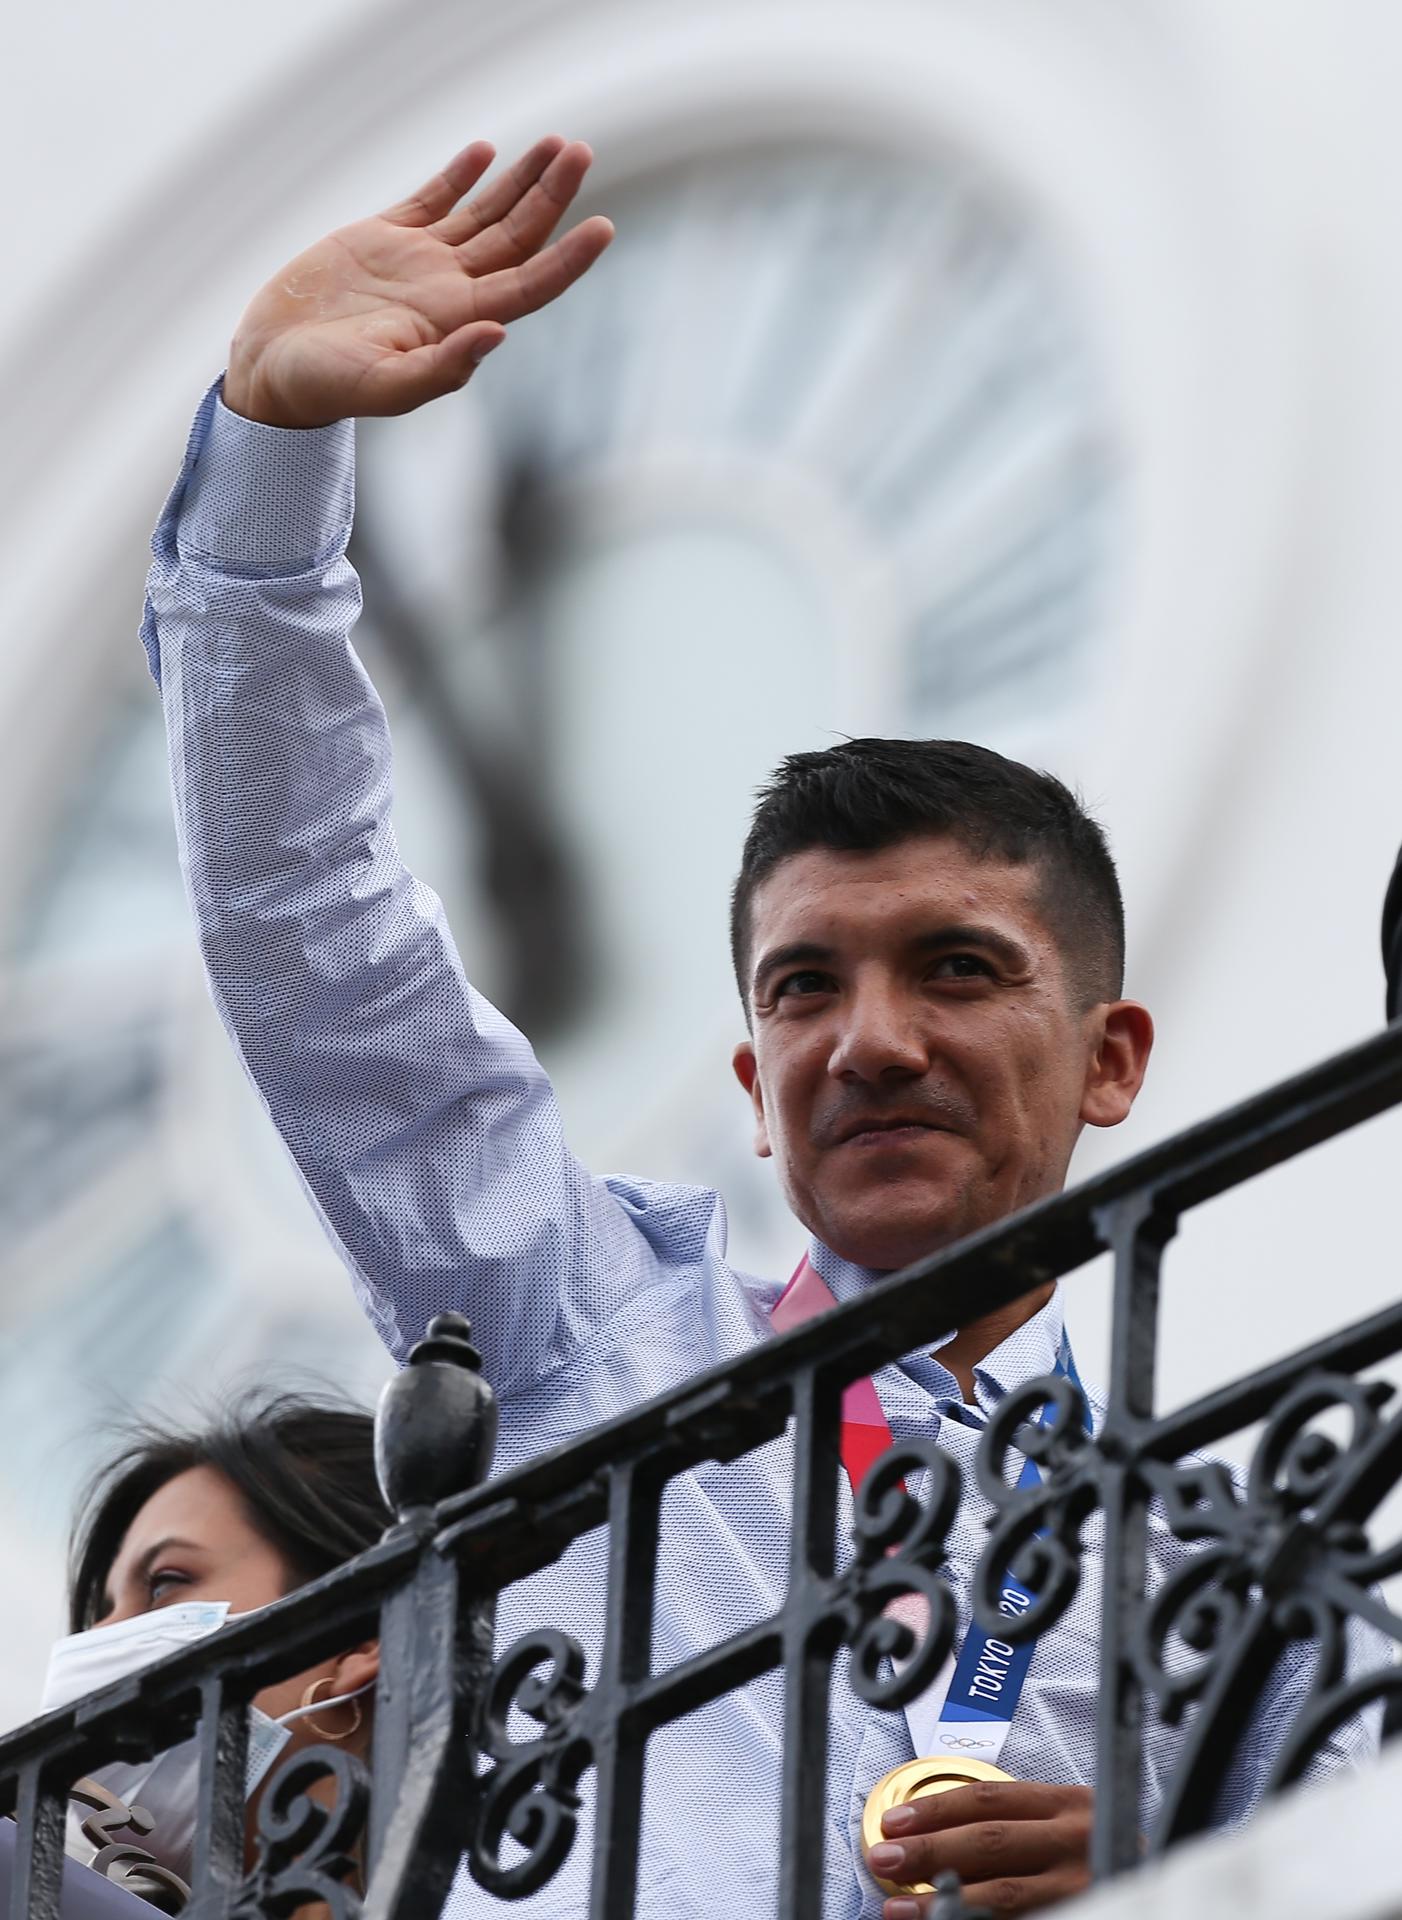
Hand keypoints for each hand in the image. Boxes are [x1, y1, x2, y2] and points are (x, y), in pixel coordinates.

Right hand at [223, 136, 612, 427]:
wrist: (272, 368)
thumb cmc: (327, 389)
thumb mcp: (387, 386)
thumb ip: (443, 367)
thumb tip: (497, 333)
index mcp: (458, 321)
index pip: (529, 284)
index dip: (568, 259)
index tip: (603, 227)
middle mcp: (449, 289)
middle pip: (518, 237)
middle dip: (552, 195)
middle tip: (580, 153)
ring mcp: (419, 261)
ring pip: (485, 212)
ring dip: (520, 179)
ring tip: (557, 144)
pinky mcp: (382, 237)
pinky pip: (432, 200)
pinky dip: (460, 175)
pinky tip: (484, 151)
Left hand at [866, 1782, 1091, 1917]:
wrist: (1168, 1891)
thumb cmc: (1102, 1857)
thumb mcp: (1068, 1826)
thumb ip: (1017, 1827)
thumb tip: (936, 1838)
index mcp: (1068, 1805)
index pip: (991, 1798)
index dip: (937, 1809)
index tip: (893, 1821)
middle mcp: (1078, 1843)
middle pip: (991, 1842)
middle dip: (930, 1851)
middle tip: (883, 1859)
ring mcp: (1085, 1889)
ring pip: (1005, 1896)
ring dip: (947, 1901)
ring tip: (900, 1909)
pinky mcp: (1086, 1915)